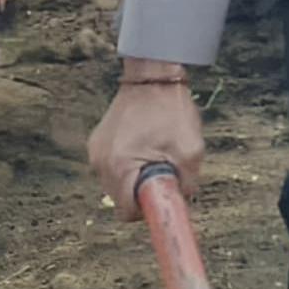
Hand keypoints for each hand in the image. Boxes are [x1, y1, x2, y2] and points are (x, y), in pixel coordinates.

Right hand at [88, 71, 207, 217]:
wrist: (152, 75)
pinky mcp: (97, 142)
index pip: (127, 212)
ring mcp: (96, 151)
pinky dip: (129, 163)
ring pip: (117, 183)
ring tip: (155, 152)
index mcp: (120, 166)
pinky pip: (113, 166)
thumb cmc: (171, 110)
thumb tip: (181, 202)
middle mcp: (101, 162)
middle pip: (121, 199)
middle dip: (143, 192)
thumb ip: (186, 184)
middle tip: (164, 171)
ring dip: (135, 177)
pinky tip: (144, 145)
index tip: (160, 198)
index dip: (147, 210)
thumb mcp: (191, 151)